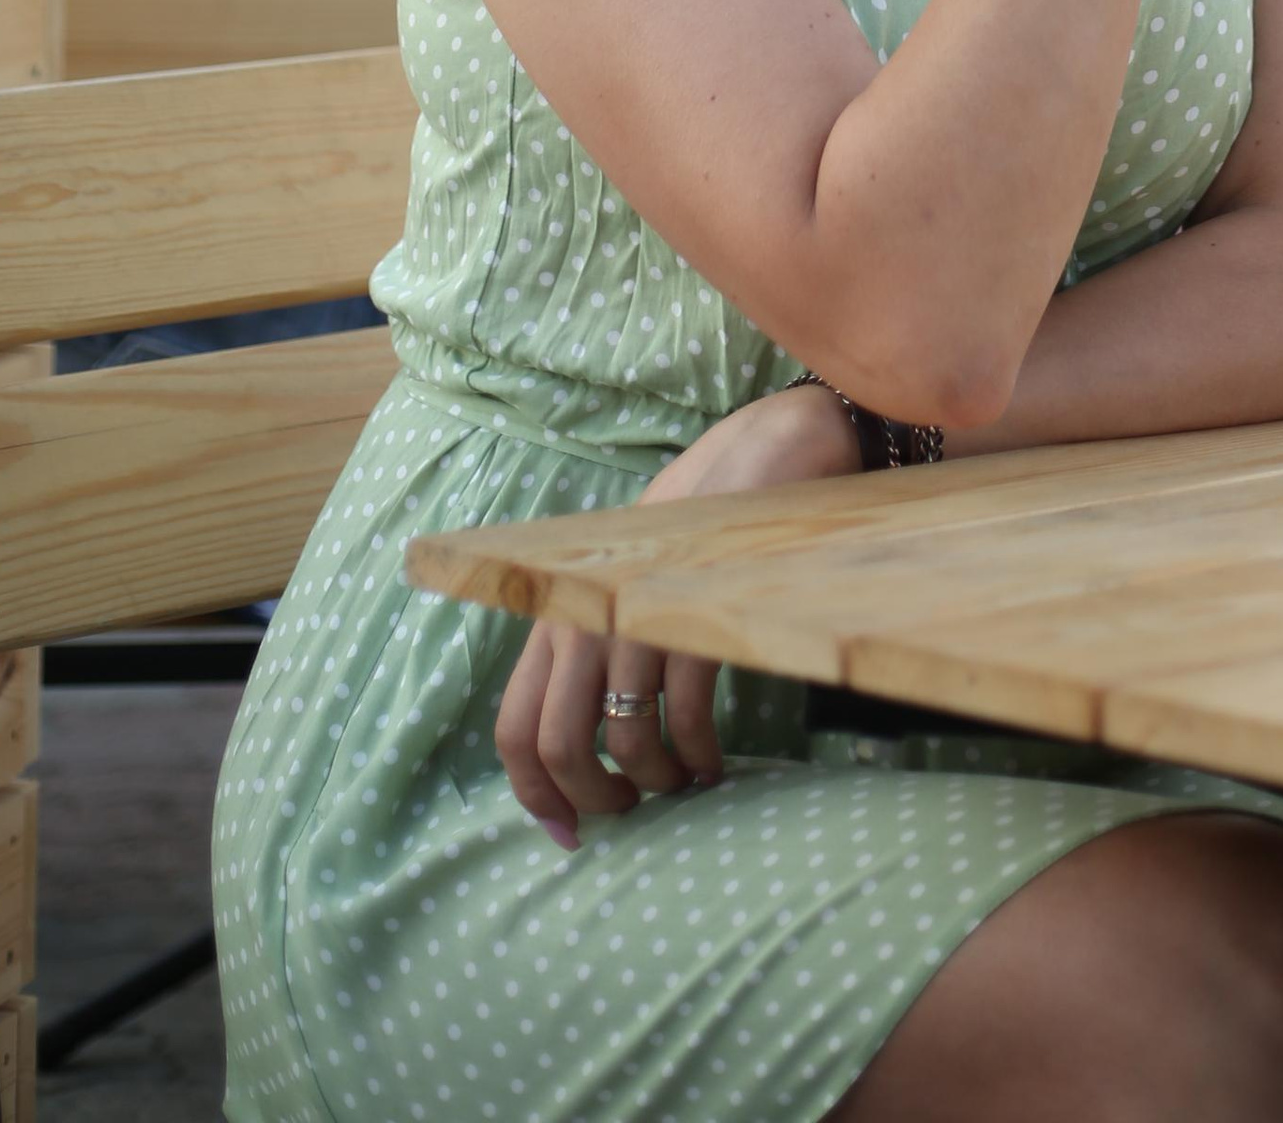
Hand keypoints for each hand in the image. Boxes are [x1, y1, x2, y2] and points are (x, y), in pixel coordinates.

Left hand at [493, 380, 859, 844]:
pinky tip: (714, 761)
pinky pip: (682, 713)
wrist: (768, 447)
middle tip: (634, 811)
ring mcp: (634, 611)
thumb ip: (597, 632)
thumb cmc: (698, 517)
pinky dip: (698, 753)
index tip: (570, 833)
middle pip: (558, 746)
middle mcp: (582, 613)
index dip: (534, 794)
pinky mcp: (690, 610)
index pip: (514, 726)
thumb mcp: (627, 569)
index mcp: (558, 607)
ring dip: (656, 779)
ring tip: (686, 779)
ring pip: (621, 739)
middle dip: (595, 800)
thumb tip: (586, 735)